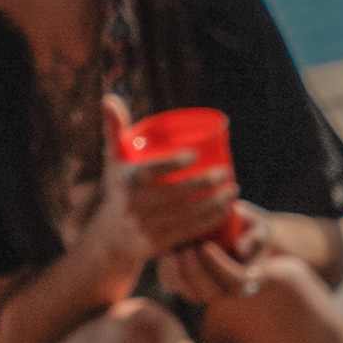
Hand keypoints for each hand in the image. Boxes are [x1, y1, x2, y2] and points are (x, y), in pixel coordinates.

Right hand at [93, 93, 239, 265]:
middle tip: (227, 172)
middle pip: (175, 194)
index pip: (150, 171)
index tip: (195, 155)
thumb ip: (114, 129)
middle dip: (205, 183)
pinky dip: (209, 221)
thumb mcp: (113, 160)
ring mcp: (146, 228)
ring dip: (214, 203)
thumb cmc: (120, 188)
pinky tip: (226, 210)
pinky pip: (188, 232)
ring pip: (186, 214)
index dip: (172, 163)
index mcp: (124, 182)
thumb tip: (109, 97)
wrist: (111, 236)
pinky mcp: (159, 245)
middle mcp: (134, 206)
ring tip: (232, 189)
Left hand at [156, 220, 265, 307]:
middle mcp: (229, 292)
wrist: (231, 229)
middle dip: (197, 270)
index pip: (237, 282)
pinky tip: (168, 252)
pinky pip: (174, 287)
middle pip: (212, 292)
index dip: (220, 266)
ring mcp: (208, 292)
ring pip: (192, 294)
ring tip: (178, 249)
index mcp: (250, 279)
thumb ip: (255, 235)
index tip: (207, 245)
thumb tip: (240, 248)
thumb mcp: (258, 226)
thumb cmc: (248, 226)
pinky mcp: (187, 287)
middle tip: (189, 246)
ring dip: (182, 272)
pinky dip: (168, 271)